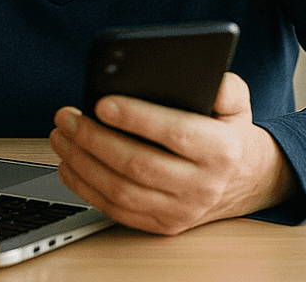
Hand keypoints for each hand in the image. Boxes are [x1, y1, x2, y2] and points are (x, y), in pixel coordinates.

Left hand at [48, 72, 295, 234]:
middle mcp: (202, 186)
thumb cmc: (229, 134)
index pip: (175, 133)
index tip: (102, 102)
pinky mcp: (162, 226)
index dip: (136, 117)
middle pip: (139, 165)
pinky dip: (86, 188)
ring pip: (122, 191)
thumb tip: (207, 78)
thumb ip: (226, 86)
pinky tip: (69, 164)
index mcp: (221, 151)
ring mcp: (181, 211)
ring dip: (83, 163)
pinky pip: (116, 211)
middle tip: (67, 117)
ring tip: (62, 136)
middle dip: (95, 139)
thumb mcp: (237, 104)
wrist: (243, 182)